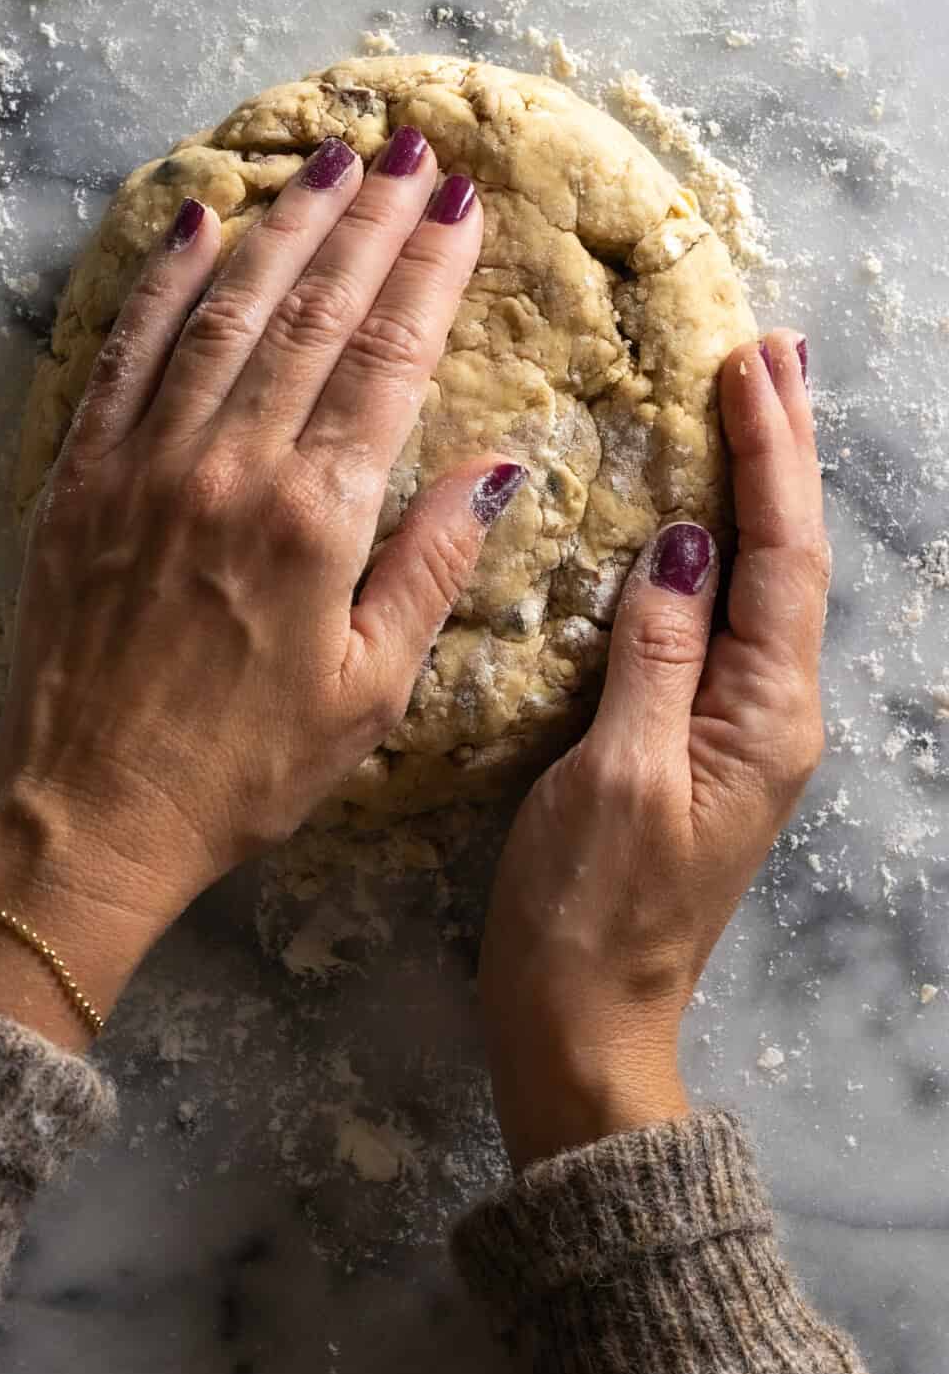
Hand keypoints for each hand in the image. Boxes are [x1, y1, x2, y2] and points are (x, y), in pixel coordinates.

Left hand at [0, 133, 523, 1043]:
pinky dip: (164, 284)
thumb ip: (430, 569)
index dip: (428, 274)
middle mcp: (230, 467)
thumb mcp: (369, 694)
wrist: (92, 812)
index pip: (389, 361)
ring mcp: (146, 463)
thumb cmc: (245, 772)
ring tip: (328, 162)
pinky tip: (197, 226)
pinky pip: (127, 354)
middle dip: (368, 223)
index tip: (460, 207)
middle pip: (313, 313)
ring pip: (226, 313)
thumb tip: (496, 469)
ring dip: (281, 228)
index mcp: (315, 520)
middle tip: (409, 153)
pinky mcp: (82, 478)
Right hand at [479, 332, 826, 1166]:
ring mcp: (737, 736)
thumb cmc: (589, 910)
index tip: (750, 363)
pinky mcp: (695, 750)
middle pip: (790, 562)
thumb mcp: (618, 774)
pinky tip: (698, 526)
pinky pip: (720, 627)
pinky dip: (719, 556)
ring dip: (758, 493)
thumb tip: (686, 544)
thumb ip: (656, 653)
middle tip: (772, 353)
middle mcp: (770, 717)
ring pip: (761, 589)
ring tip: (749, 408)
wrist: (582, 1021)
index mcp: (764, 716)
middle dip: (782, 454)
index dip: (769, 455)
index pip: (782, 557)